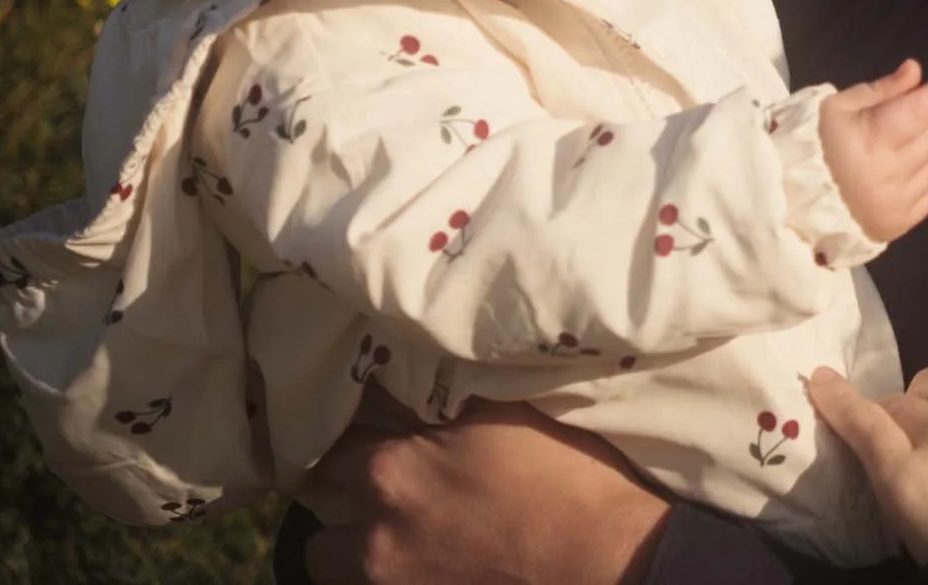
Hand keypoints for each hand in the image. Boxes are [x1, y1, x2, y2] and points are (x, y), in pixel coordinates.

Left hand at [300, 388, 668, 583]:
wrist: (606, 560)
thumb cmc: (566, 477)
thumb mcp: (504, 411)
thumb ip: (442, 396)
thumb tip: (407, 364)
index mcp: (389, 473)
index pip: (336, 434)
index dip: (357, 421)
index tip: (373, 413)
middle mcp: (372, 534)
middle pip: (322, 499)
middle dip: (344, 479)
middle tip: (377, 465)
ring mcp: (388, 582)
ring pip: (329, 555)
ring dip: (349, 534)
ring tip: (389, 519)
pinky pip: (364, 584)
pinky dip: (379, 568)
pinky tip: (415, 554)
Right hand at [818, 58, 927, 241]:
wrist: (801, 202)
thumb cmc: (820, 145)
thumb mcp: (841, 107)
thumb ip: (883, 89)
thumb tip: (915, 71)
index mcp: (871, 140)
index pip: (918, 112)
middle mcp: (890, 174)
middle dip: (925, 116)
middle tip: (904, 114)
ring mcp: (900, 202)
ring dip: (926, 144)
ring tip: (900, 142)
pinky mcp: (905, 221)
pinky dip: (926, 172)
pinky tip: (906, 165)